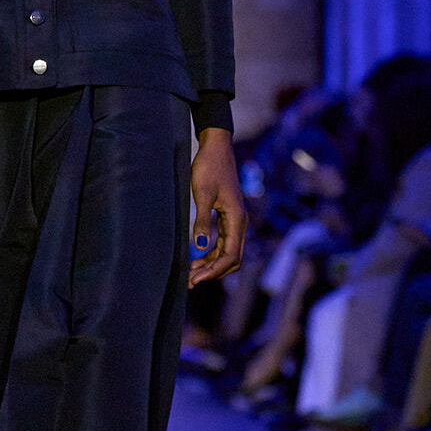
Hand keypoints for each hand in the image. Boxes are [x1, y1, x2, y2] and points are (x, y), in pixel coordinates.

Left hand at [189, 128, 246, 287]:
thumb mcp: (202, 194)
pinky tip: (196, 259)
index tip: (195, 278)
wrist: (216, 148)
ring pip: (228, 253)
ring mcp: (235, 221)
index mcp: (237, 219)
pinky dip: (212, 254)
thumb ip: (201, 221)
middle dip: (213, 272)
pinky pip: (223, 243)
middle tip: (190, 281)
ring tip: (191, 274)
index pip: (230, 256)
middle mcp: (240, 223)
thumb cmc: (209, 167)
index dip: (213, 271)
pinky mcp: (228, 217)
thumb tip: (198, 246)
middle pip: (232, 259)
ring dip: (211, 265)